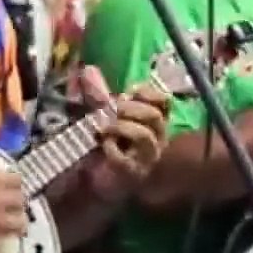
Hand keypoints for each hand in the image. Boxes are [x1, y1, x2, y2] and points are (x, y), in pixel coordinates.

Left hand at [73, 66, 168, 199]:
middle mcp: (156, 141)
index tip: (130, 91)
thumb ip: (98, 95)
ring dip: (122, 127)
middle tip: (114, 110)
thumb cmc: (103, 147)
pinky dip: (112, 148)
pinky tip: (104, 146)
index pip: (165, 103)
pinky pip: (126, 159)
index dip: (149, 93)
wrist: (92, 183)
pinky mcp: (133, 176)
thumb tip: (88, 70)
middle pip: (155, 116)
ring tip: (106, 129)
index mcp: (153, 124)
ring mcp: (147, 160)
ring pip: (145, 136)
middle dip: (131, 108)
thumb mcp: (100, 116)